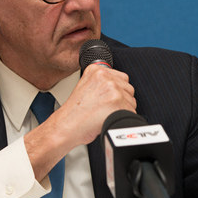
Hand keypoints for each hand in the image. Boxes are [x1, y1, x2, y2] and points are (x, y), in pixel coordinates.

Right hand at [25, 65, 135, 179]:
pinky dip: (122, 120)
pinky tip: (108, 120)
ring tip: (105, 114)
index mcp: (97, 70)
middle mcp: (105, 76)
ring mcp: (112, 88)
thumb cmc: (75, 113)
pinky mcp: (117, 102)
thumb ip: (103, 82)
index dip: (117, 92)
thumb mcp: (86, 86)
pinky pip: (131, 113)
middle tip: (106, 109)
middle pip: (128, 89)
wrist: (66, 127)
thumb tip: (121, 86)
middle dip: (121, 101)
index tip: (109, 99)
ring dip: (123, 110)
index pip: (122, 78)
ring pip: (131, 101)